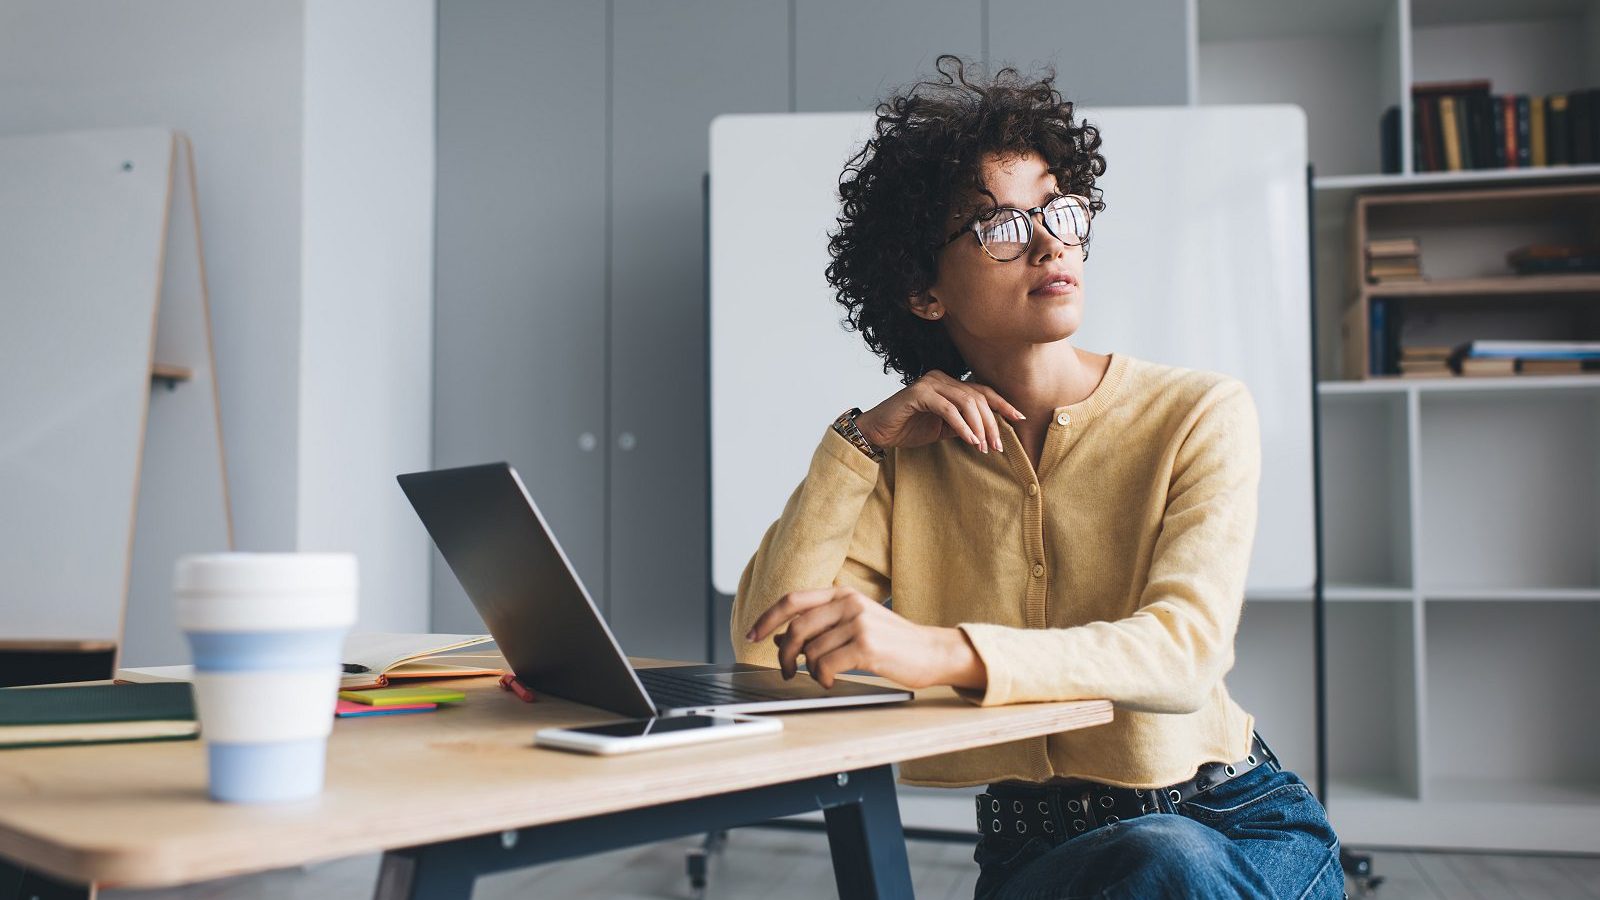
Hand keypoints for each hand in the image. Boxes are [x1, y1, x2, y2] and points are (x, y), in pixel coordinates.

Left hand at [744, 586, 985, 689]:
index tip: (752, 635)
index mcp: (843, 593)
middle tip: (784, 671)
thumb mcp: (854, 623)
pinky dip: (823, 678)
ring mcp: (859, 623)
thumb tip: (782, 638)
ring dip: (810, 671)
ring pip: (811, 651)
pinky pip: (826, 666)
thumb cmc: (891, 641)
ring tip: (823, 676)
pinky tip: (832, 681)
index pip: (792, 600)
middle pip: (796, 628)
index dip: (767, 618)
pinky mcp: (867, 646)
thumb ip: (821, 625)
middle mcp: (849, 603)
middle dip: (783, 655)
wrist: (931, 651)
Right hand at [854, 370, 1024, 453]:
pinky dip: (962, 426)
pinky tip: (969, 440)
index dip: (1002, 404)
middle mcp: (941, 378)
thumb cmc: (908, 429)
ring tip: (983, 447)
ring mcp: (929, 383)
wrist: (877, 432)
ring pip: (966, 402)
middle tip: (997, 446)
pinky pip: (948, 409)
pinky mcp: (918, 393)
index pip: (981, 391)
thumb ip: (964, 425)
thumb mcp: (943, 429)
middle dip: (991, 423)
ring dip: (978, 427)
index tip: (1019, 418)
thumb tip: (990, 433)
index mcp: (948, 383)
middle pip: (977, 398)